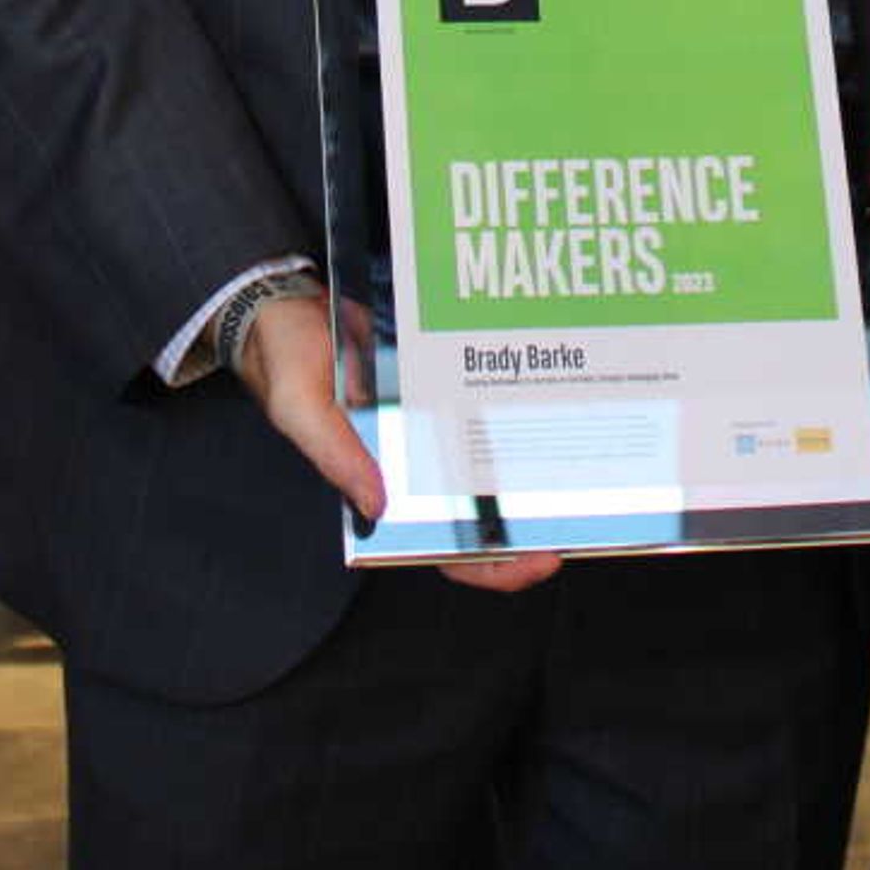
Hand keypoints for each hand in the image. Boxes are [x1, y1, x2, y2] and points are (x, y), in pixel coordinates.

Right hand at [238, 292, 561, 595]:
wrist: (286, 302)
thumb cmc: (285, 359)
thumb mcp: (301, 407)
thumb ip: (334, 454)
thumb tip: (376, 505)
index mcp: (382, 488)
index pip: (443, 549)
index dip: (493, 567)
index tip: (540, 560)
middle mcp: (415, 468)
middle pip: (482, 518)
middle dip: (532, 530)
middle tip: (582, 521)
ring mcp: (433, 430)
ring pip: (491, 468)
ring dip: (532, 474)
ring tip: (583, 468)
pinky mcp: (443, 390)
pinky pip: (482, 413)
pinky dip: (511, 415)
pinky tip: (548, 401)